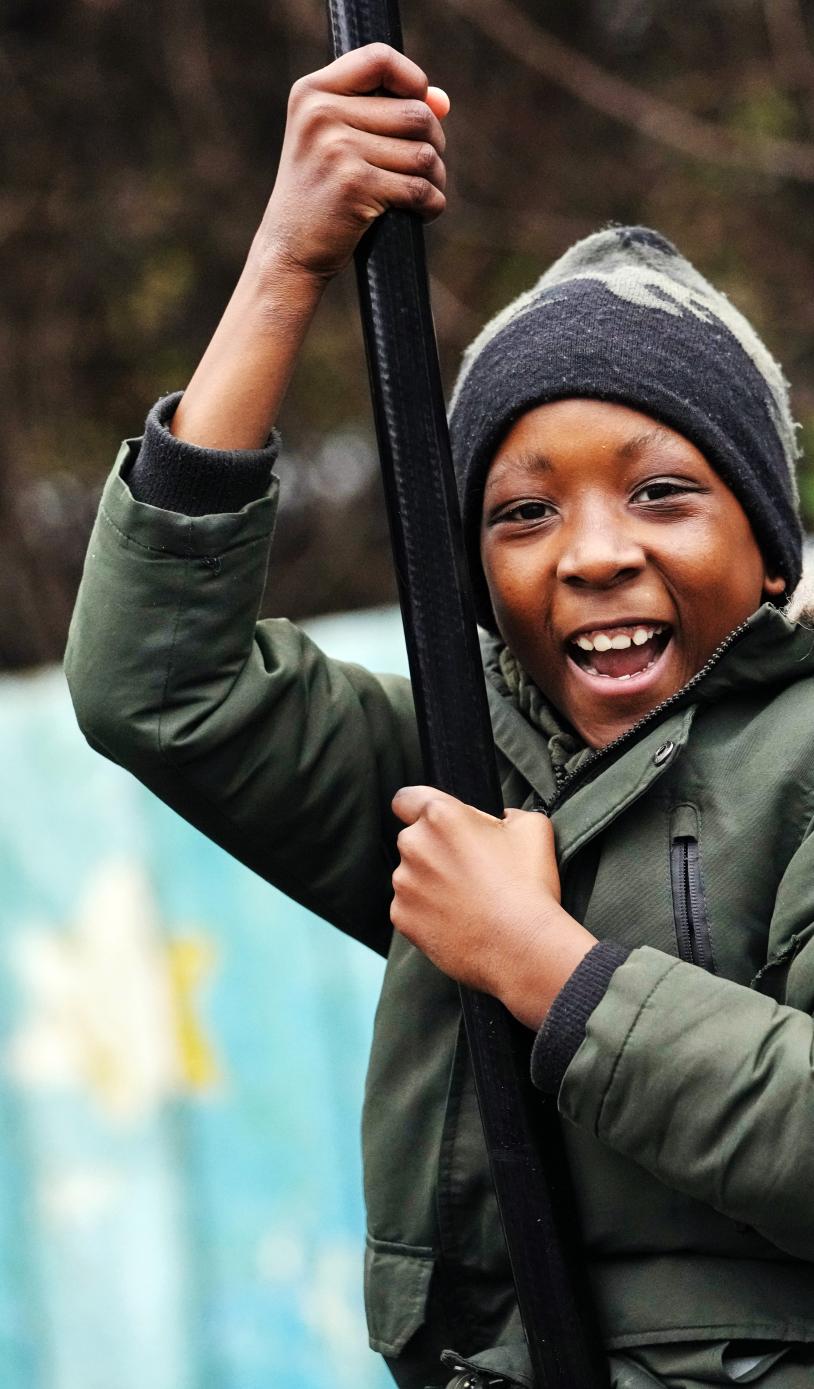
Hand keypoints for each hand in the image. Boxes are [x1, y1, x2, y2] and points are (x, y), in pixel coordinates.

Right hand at [254, 43, 449, 284]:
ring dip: (435, 177)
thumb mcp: (335, 142)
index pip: (380, 59)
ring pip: (423, 153)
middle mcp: (321, 114)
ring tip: (424, 192)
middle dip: (434, 142)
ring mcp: (336, 148)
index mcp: (312, 93)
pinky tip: (423, 212)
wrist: (289, 252)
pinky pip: (419, 188)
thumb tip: (442, 102)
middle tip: (426, 167)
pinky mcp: (355, 185)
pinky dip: (432, 203)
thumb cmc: (319, 196)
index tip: (422, 107)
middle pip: (415, 113)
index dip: (414, 80)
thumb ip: (384, 113)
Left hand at [391, 787, 596, 1028]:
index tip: (434, 823)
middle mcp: (414, 845)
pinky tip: (457, 921)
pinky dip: (426, 913)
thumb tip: (503, 819)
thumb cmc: (529, 886)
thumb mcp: (534, 828)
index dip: (418, 807)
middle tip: (469, 869)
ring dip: (430, 883)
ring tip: (467, 901)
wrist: (523, 948)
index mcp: (441, 816)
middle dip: (434, 850)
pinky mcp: (401, 918)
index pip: (406, 798)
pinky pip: (409, 908)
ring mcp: (404, 884)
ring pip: (410, 876)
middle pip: (414, 839)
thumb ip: (510, 813)